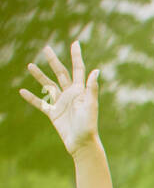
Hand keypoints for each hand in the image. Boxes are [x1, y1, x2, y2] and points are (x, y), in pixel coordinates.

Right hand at [19, 41, 100, 157]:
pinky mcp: (53, 113)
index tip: (75, 43)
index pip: (78, 69)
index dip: (76, 56)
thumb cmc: (89, 126)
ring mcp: (61, 103)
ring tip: (30, 65)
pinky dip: (32, 98)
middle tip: (46, 48)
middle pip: (61, 73)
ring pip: (48, 85)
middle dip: (54, 61)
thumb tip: (96, 71)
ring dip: (39, 76)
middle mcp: (71, 95)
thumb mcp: (91, 106)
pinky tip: (22, 91)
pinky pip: (40, 103)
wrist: (82, 144)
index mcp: (81, 91)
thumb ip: (92, 88)